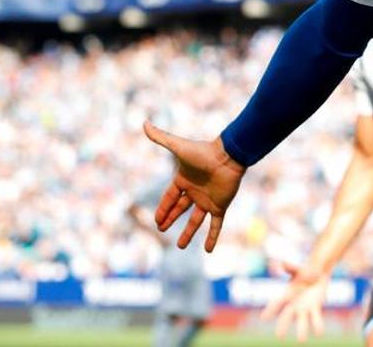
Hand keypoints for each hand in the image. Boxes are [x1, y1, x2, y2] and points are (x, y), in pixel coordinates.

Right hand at [143, 122, 245, 251]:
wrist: (229, 157)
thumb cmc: (203, 152)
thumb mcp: (178, 146)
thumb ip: (161, 137)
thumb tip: (144, 123)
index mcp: (184, 180)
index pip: (169, 197)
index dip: (162, 209)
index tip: (156, 221)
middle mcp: (195, 191)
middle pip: (180, 209)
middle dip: (171, 219)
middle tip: (162, 230)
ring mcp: (208, 200)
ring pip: (195, 221)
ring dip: (188, 233)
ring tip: (179, 246)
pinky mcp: (220, 206)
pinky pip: (215, 225)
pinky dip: (211, 237)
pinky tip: (208, 250)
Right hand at [260, 261, 327, 342]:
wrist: (318, 273)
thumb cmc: (304, 271)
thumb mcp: (296, 269)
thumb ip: (287, 266)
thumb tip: (278, 263)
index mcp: (287, 295)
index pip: (277, 303)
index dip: (270, 310)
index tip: (263, 318)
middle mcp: (294, 304)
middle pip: (287, 316)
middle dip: (283, 326)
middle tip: (279, 336)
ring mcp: (305, 307)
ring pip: (302, 321)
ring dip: (302, 330)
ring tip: (301, 341)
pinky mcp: (315, 307)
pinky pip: (316, 317)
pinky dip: (317, 324)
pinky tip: (319, 333)